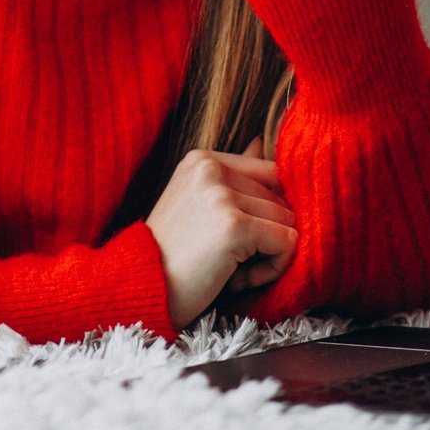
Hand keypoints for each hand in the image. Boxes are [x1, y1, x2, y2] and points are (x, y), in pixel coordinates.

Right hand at [146, 137, 295, 329]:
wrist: (142, 289)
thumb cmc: (172, 254)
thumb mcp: (199, 204)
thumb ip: (235, 175)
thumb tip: (263, 141)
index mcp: (202, 159)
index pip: (270, 173)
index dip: (268, 212)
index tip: (240, 239)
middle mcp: (211, 169)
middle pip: (281, 200)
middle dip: (267, 237)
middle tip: (232, 262)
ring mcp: (222, 195)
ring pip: (288, 221)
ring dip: (271, 254)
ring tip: (233, 270)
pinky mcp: (234, 226)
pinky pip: (287, 242)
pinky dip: (274, 268)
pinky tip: (241, 280)